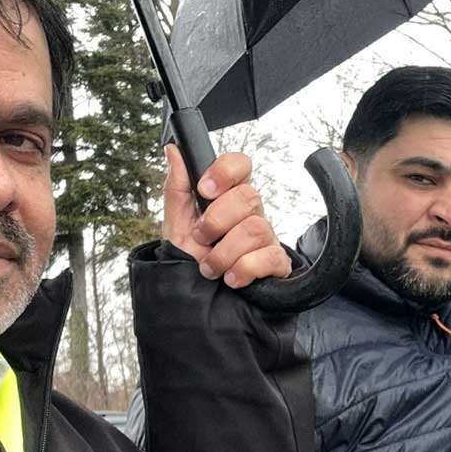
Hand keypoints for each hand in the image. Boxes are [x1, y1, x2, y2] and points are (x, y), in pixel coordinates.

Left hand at [162, 144, 291, 287]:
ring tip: (209, 268)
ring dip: (224, 252)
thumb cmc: (191, 259)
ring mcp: (266, 238)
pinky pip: (269, 257)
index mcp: (227, 197)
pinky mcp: (276, 263)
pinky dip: (244, 269)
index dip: (225, 172)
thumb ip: (177, 188)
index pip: (240, 165)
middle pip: (248, 196)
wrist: (198, 300)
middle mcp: (250, 214)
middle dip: (216, 221)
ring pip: (256, 228)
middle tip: (201, 239)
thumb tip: (174, 151)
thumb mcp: (176, 225)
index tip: (204, 190)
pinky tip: (231, 279)